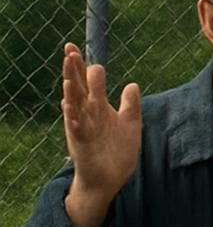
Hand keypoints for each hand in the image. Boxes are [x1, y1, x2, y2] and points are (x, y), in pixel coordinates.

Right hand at [60, 43, 140, 226]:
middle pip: (77, 87)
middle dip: (73, 69)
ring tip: (67, 70)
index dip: (82, 66)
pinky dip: (72, 112)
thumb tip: (132, 84)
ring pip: (74, 103)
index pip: (87, 82)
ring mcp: (82, 127)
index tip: (75, 48)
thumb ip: (130, 104)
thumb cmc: (116, 150)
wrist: (111, 178)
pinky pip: (75, 124)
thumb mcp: (130, 123)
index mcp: (97, 107)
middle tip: (68, 49)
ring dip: (70, 86)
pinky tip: (68, 100)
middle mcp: (87, 114)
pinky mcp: (81, 141)